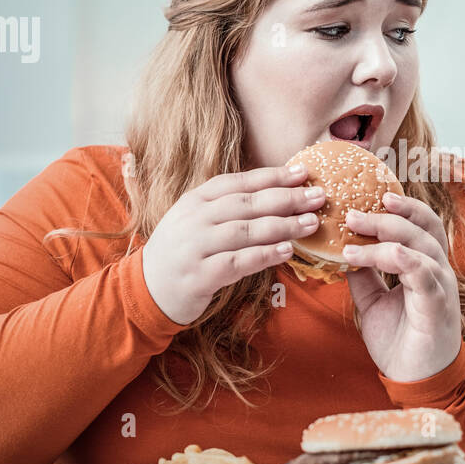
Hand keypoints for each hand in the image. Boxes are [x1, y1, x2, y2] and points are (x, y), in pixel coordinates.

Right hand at [141, 164, 324, 324]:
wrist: (146, 289)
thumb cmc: (183, 251)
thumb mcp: (199, 220)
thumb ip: (230, 207)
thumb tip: (278, 194)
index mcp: (195, 200)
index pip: (239, 182)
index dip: (272, 176)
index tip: (303, 173)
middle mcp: (194, 219)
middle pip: (246, 204)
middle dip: (286, 198)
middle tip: (318, 197)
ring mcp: (195, 247)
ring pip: (245, 231)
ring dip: (282, 226)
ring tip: (311, 223)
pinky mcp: (199, 275)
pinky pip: (237, 262)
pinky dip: (264, 255)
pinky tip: (287, 251)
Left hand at [339, 191, 462, 382]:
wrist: (416, 381)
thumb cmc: (401, 341)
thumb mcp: (374, 302)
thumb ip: (364, 276)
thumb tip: (343, 251)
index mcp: (426, 266)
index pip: (420, 224)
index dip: (401, 206)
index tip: (369, 196)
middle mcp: (438, 270)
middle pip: (421, 226)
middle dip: (386, 214)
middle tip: (351, 211)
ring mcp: (440, 285)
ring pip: (420, 244)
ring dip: (385, 233)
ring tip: (352, 230)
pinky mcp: (436, 304)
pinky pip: (421, 271)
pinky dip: (397, 257)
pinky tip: (370, 256)